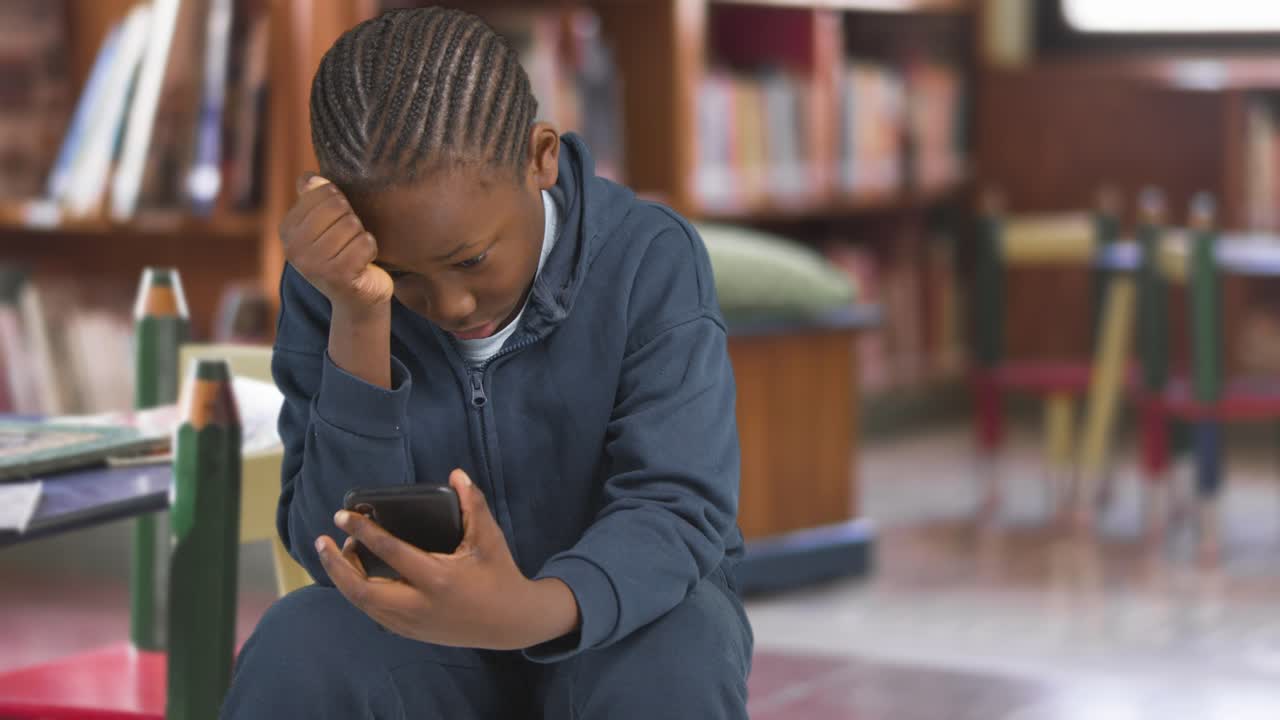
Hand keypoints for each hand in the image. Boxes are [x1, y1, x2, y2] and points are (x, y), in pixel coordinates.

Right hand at [279, 173, 393, 311]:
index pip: (321, 191)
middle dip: (351, 220)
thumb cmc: (342, 255)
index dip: (339, 203)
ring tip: (353, 253)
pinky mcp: (338, 276)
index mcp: (287, 230)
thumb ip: (314, 198)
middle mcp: (294, 249)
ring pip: (352, 225)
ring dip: (361, 237)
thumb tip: (309, 178)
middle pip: (338, 206)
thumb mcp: (324, 226)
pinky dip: (370, 250)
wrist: (357, 300)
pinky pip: (365, 243)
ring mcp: (314, 264)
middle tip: (348, 240)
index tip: (336, 224)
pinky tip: (363, 263)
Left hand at [315, 470, 580, 650]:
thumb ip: (472, 504)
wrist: (511, 623)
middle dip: (337, 564)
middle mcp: (419, 605)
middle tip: (323, 541)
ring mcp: (412, 623)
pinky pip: (374, 613)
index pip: (390, 551)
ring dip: (344, 579)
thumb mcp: (489, 538)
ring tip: (337, 554)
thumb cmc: (499, 574)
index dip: (363, 530)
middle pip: (361, 589)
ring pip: (363, 604)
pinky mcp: (411, 632)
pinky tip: (356, 575)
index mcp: (437, 578)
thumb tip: (456, 475)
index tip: (342, 515)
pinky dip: (359, 593)